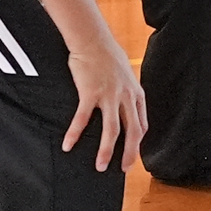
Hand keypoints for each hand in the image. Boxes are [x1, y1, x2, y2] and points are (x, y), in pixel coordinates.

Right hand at [63, 41, 146, 170]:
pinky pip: (82, 119)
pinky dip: (74, 134)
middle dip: (128, 154)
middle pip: (132, 132)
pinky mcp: (90, 93)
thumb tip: (124, 107)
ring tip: (100, 166)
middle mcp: (126, 97)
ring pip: (111, 130)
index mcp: (136, 94)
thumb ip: (126, 93)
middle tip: (122, 169)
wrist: (93, 40)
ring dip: (105, 151)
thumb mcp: (126, 75)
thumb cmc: (108, 56)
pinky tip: (68, 145)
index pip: (142, 125)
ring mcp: (109, 96)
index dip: (138, 143)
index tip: (132, 156)